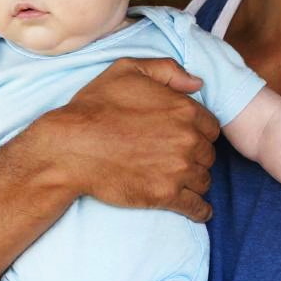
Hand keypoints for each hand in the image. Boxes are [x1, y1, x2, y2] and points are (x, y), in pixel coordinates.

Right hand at [33, 57, 220, 222]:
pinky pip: (197, 207)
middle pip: (208, 153)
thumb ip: (168, 70)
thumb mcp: (128, 70)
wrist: (70, 148)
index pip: (211, 126)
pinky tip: (199, 210)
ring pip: (204, 179)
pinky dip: (201, 210)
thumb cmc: (94, 107)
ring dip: (194, 179)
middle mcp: (187, 139)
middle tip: (176, 157)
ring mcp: (179, 169)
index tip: (185, 136)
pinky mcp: (166, 195)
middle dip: (196, 155)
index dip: (198, 131)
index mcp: (184, 109)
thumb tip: (197, 83)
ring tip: (179, 179)